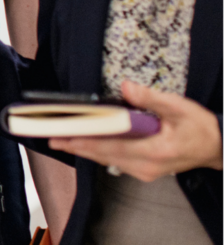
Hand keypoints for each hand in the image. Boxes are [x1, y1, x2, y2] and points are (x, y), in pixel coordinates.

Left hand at [49, 80, 223, 179]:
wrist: (216, 147)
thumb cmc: (199, 127)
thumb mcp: (179, 107)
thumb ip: (151, 98)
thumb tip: (126, 87)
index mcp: (154, 151)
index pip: (112, 146)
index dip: (86, 140)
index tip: (64, 136)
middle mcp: (147, 166)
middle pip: (104, 155)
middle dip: (76, 145)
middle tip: (51, 137)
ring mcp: (145, 171)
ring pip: (107, 159)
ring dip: (84, 149)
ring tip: (60, 139)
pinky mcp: (144, 170)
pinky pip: (115, 161)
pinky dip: (98, 151)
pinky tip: (84, 143)